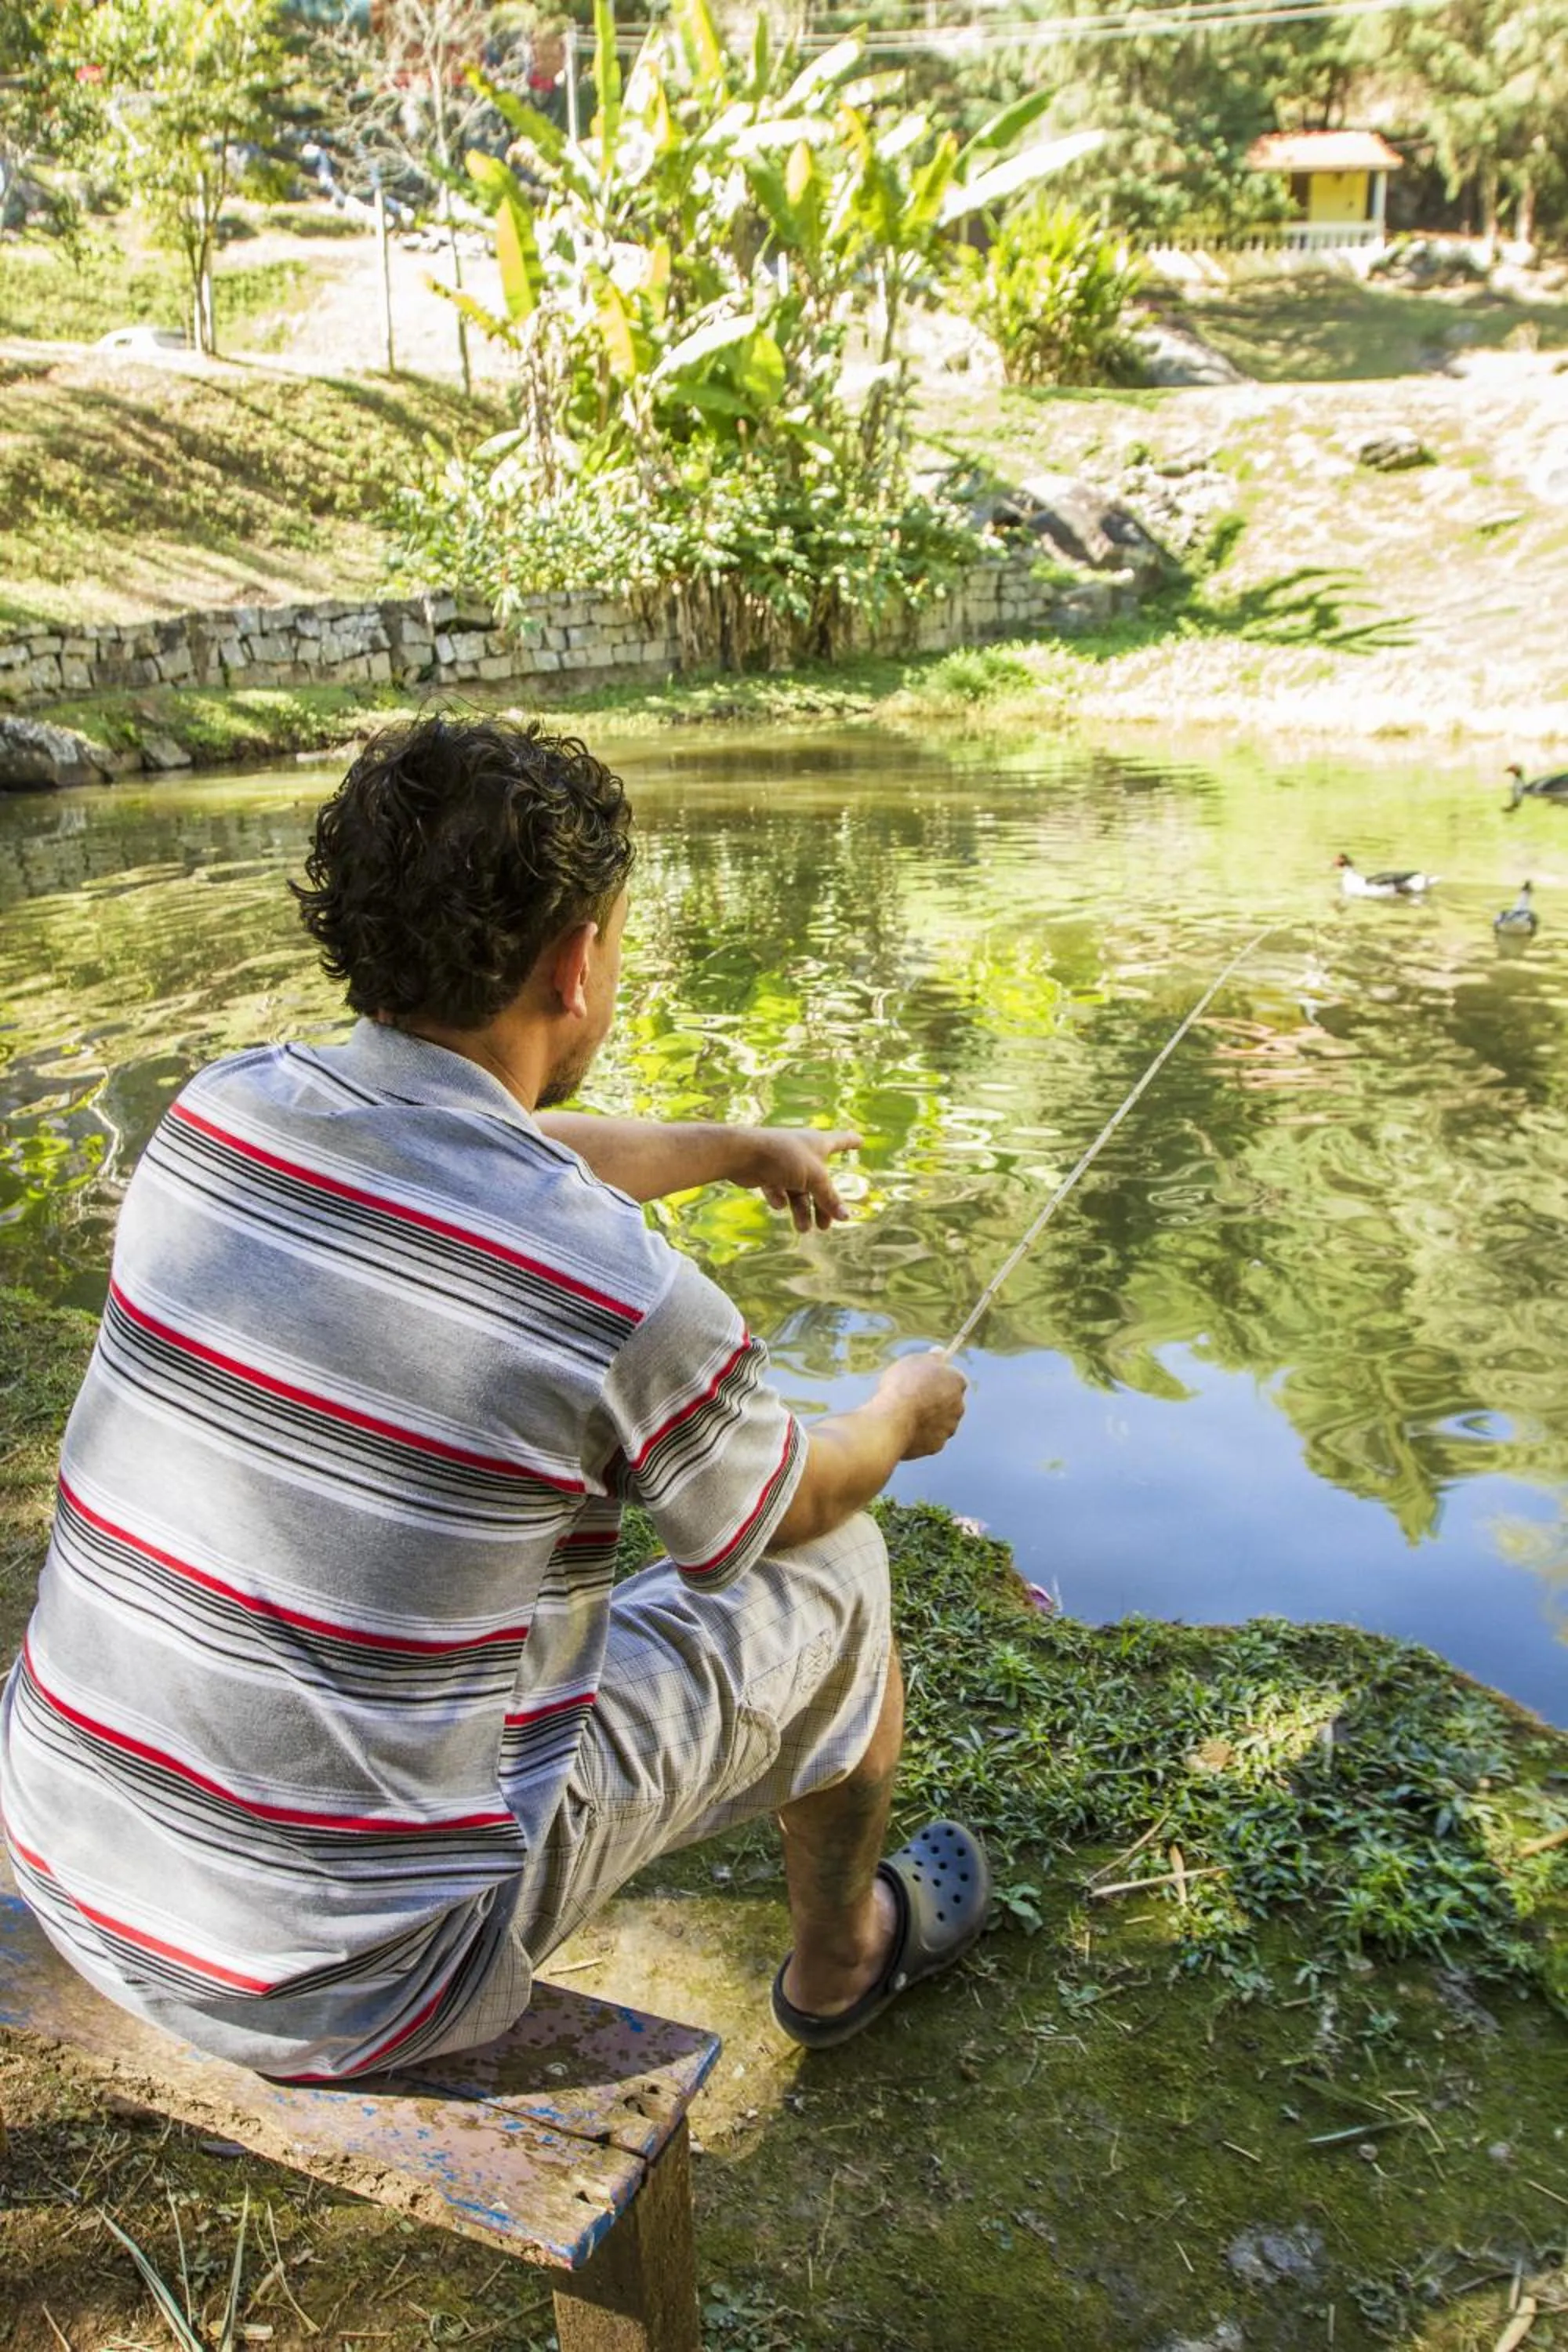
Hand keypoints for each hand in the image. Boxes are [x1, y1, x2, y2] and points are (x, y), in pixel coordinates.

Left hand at [738, 1126, 861, 1233]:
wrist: (743, 1154)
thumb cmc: (784, 1157)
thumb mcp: (814, 1178)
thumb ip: (829, 1198)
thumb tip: (846, 1217)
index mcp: (818, 1143)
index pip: (841, 1141)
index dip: (851, 1141)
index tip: (860, 1141)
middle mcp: (802, 1152)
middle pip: (819, 1181)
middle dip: (823, 1204)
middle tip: (824, 1226)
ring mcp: (784, 1163)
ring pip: (798, 1191)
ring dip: (801, 1210)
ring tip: (803, 1229)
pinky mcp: (766, 1173)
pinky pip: (778, 1190)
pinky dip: (778, 1199)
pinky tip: (777, 1203)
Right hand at [872, 1350, 967, 1460]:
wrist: (893, 1420)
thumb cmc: (903, 1385)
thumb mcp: (915, 1361)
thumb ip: (932, 1357)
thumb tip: (940, 1352)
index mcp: (957, 1382)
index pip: (954, 1378)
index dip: (938, 1378)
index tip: (923, 1378)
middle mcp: (958, 1407)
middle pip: (949, 1402)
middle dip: (935, 1400)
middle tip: (912, 1396)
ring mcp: (948, 1429)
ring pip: (939, 1422)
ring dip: (928, 1419)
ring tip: (904, 1414)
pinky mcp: (935, 1446)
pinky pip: (928, 1438)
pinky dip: (919, 1435)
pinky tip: (903, 1429)